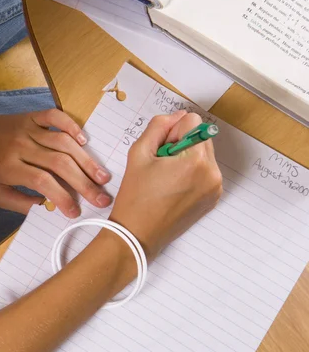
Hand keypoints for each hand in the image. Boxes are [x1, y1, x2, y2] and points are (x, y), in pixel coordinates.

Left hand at [0, 99, 111, 217]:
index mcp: (9, 167)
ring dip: (86, 160)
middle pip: (59, 163)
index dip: (62, 197)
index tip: (76, 211)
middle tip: (103, 197)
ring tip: (102, 177)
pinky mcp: (32, 116)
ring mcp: (28, 129)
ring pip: (63, 143)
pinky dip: (71, 126)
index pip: (42, 182)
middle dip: (84, 183)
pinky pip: (55, 117)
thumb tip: (48, 210)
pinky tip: (84, 141)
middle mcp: (21, 146)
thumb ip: (19, 203)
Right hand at [109, 111, 222, 257]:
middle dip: (181, 144)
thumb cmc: (136, 197)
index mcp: (196, 160)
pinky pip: (206, 172)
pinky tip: (173, 188)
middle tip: (160, 165)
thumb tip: (177, 116)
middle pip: (201, 136)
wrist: (138, 234)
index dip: (171, 131)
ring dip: (187, 158)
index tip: (160, 150)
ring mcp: (216, 187)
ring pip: (204, 154)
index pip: (192, 121)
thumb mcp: (138, 153)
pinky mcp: (214, 198)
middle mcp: (212, 172)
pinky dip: (192, 173)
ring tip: (166, 178)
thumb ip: (158, 126)